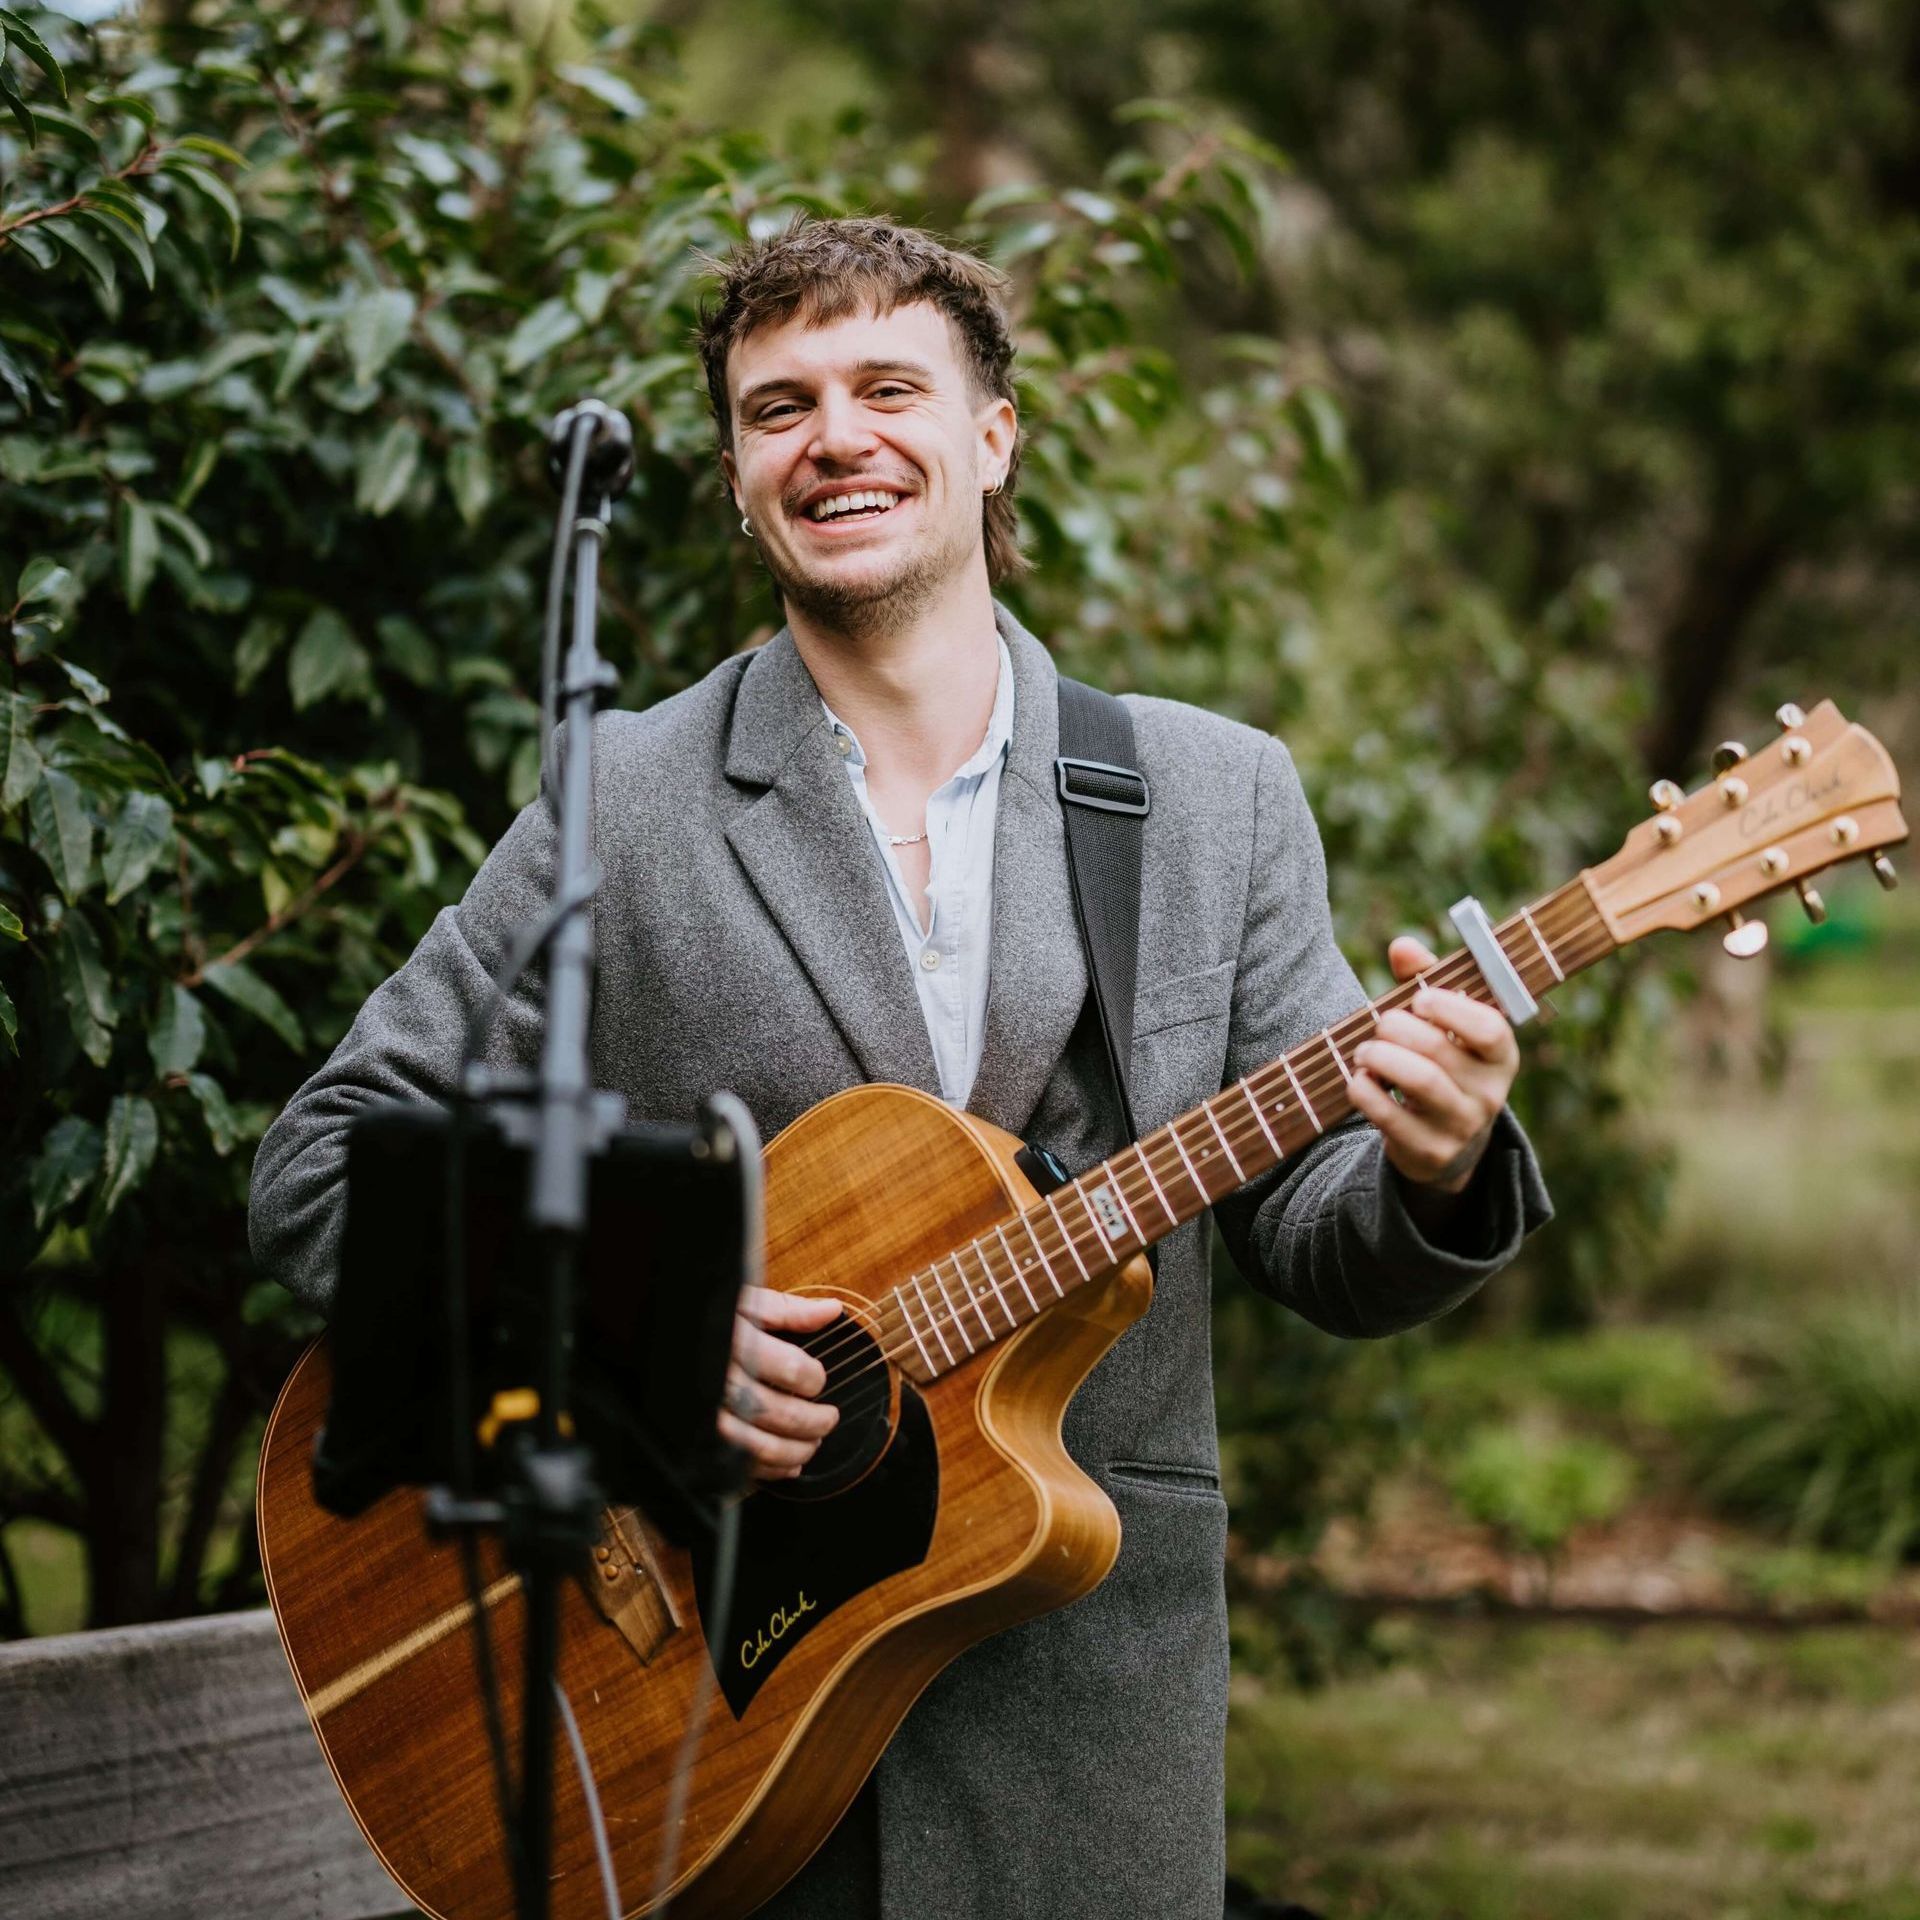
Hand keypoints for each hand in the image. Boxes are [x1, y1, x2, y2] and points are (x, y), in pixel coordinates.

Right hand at [716, 1286, 843, 1482]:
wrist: (655, 1341)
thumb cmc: (703, 1319)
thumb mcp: (742, 1302)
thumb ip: (788, 1310)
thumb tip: (832, 1311)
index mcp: (736, 1344)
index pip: (792, 1370)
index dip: (814, 1379)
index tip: (817, 1379)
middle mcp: (721, 1383)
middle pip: (780, 1413)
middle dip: (814, 1421)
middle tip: (829, 1417)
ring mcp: (708, 1416)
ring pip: (763, 1447)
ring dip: (797, 1450)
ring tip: (814, 1442)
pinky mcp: (700, 1440)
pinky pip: (740, 1465)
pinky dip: (772, 1470)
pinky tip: (790, 1464)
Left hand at [1347, 935, 1519, 1196]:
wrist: (1447, 1144)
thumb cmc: (1442, 1065)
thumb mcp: (1443, 1027)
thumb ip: (1424, 982)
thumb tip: (1402, 947)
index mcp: (1501, 1056)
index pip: (1490, 1028)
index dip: (1449, 1008)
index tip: (1418, 998)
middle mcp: (1490, 1093)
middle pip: (1438, 1049)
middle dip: (1395, 1029)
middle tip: (1379, 1026)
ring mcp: (1462, 1126)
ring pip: (1419, 1080)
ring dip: (1379, 1056)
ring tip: (1364, 1052)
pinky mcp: (1429, 1152)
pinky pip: (1389, 1116)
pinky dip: (1365, 1091)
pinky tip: (1360, 1081)